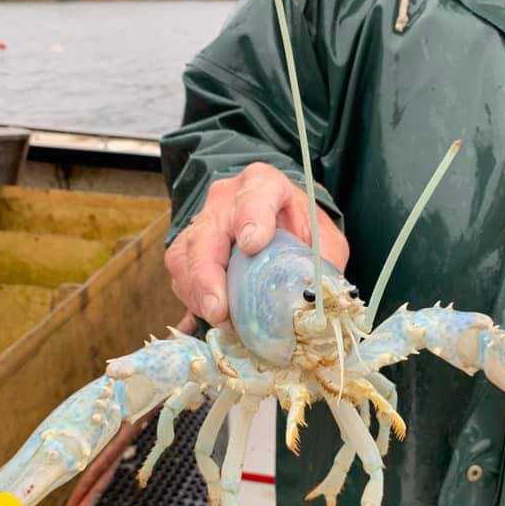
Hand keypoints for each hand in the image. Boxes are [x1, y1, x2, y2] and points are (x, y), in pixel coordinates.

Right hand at [165, 162, 348, 326]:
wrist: (281, 222)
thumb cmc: (301, 229)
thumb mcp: (324, 241)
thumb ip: (323, 264)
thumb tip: (318, 304)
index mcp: (265, 185)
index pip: (255, 195)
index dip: (252, 217)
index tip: (253, 244)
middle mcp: (227, 199)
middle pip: (207, 234)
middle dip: (208, 276)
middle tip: (219, 310)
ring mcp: (202, 222)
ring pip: (185, 257)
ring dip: (198, 295)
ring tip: (221, 320)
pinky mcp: (189, 247)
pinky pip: (180, 274)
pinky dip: (193, 299)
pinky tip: (214, 315)